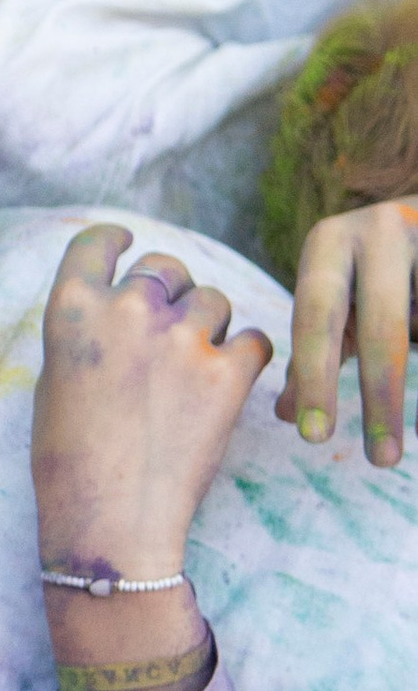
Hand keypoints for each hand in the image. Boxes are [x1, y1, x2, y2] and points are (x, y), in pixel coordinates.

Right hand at [31, 225, 272, 578]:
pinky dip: (245, 357)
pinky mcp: (227, 372)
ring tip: (195, 369)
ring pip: (214, 300)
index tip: (129, 245)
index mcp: (72, 309)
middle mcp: (126, 311)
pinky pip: (255, 339)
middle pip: (166, 268)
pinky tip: (228, 382)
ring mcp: (180, 339)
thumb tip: (116, 309)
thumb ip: (86, 332)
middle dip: (171, 291)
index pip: (97, 242)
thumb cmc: (70, 460)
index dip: (118, 240)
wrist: (111, 518)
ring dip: (209, 325)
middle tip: (169, 329)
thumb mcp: (55, 379)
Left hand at [278, 198, 417, 465]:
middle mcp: (378, 230)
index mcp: (329, 243)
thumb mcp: (338, 296)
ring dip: (412, 393)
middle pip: (381, 326)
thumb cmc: (373, 268)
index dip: (314, 379)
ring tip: (401, 448)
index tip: (313, 439)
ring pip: (417, 329)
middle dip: (381, 397)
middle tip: (380, 460)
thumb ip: (316, 350)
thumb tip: (285, 416)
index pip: (315, 320)